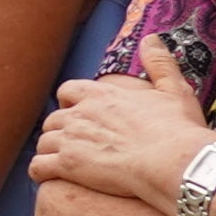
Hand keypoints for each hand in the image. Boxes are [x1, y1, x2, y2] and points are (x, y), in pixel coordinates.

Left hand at [33, 68, 211, 210]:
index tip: (76, 112)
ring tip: (62, 162)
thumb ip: (159, 63)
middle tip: (73, 144)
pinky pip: (38, 167)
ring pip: (43, 142)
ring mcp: (71, 138)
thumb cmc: (178, 130)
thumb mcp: (174, 89)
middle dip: (60, 130)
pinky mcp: (68, 164)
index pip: (68, 91)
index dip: (69, 103)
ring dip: (50, 151)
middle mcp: (80, 113)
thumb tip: (151, 38)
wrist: (175, 162)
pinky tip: (51, 177)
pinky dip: (41, 171)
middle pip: (53, 119)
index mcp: (101, 95)